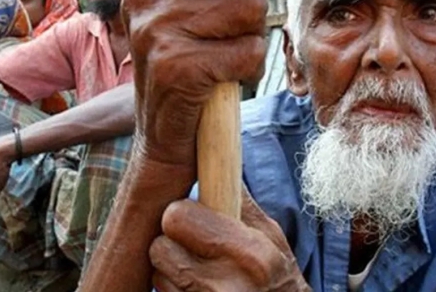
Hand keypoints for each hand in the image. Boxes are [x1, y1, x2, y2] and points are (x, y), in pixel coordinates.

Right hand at [122, 0, 267, 167]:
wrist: (164, 132)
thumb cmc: (190, 59)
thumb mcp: (184, 0)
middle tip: (233, 17)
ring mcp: (158, 26)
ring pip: (251, 2)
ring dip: (251, 31)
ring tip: (224, 49)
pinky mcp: (176, 65)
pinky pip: (249, 49)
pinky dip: (248, 66)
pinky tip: (223, 75)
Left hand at [150, 192, 309, 291]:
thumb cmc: (278, 278)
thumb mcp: (271, 237)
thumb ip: (241, 201)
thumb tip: (219, 157)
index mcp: (250, 253)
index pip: (178, 217)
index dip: (180, 214)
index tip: (191, 218)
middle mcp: (227, 285)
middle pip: (159, 247)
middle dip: (170, 243)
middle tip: (191, 246)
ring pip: (156, 273)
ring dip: (170, 270)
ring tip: (197, 271)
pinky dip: (172, 291)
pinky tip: (194, 290)